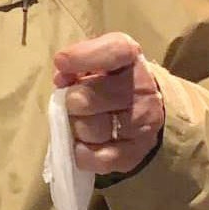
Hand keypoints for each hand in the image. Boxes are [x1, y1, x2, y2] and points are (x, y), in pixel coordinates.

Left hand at [53, 33, 165, 174]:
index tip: (61, 62)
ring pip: (87, 129)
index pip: (114, 52)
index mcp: (132, 60)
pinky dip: (82, 152)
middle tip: (75, 103)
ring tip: (82, 121)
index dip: (83, 56)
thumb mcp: (97, 62)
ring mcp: (142, 125)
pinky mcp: (135, 153)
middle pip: (85, 99)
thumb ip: (78, 63)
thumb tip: (61, 78)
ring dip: (76, 127)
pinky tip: (85, 143)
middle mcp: (143, 91)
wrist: (147, 109)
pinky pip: (96, 158)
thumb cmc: (110, 80)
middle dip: (71, 101)